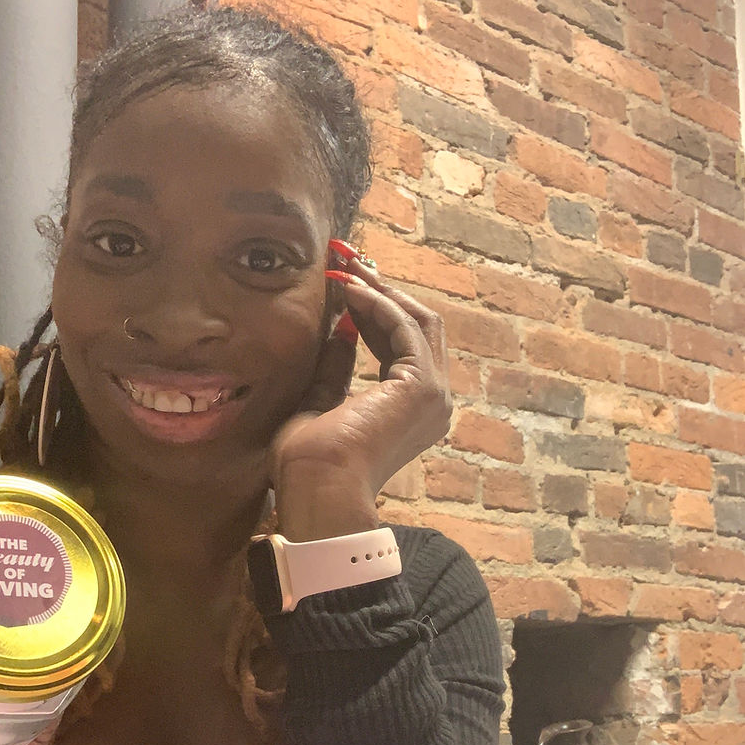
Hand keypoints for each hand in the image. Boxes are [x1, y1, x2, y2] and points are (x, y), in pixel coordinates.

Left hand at [271, 243, 451, 540]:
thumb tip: (341, 328)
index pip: (401, 343)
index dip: (372, 306)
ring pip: (418, 320)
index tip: (341, 278)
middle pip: (417, 325)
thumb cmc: (311, 464)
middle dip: (380, 287)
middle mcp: (433, 402)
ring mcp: (434, 395)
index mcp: (411, 410)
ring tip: (344, 264)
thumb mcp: (320, 403)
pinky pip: (404, 328)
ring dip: (379, 288)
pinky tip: (348, 289)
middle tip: (344, 256)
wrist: (318, 489)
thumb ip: (336, 368)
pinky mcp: (422, 387)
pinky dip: (377, 303)